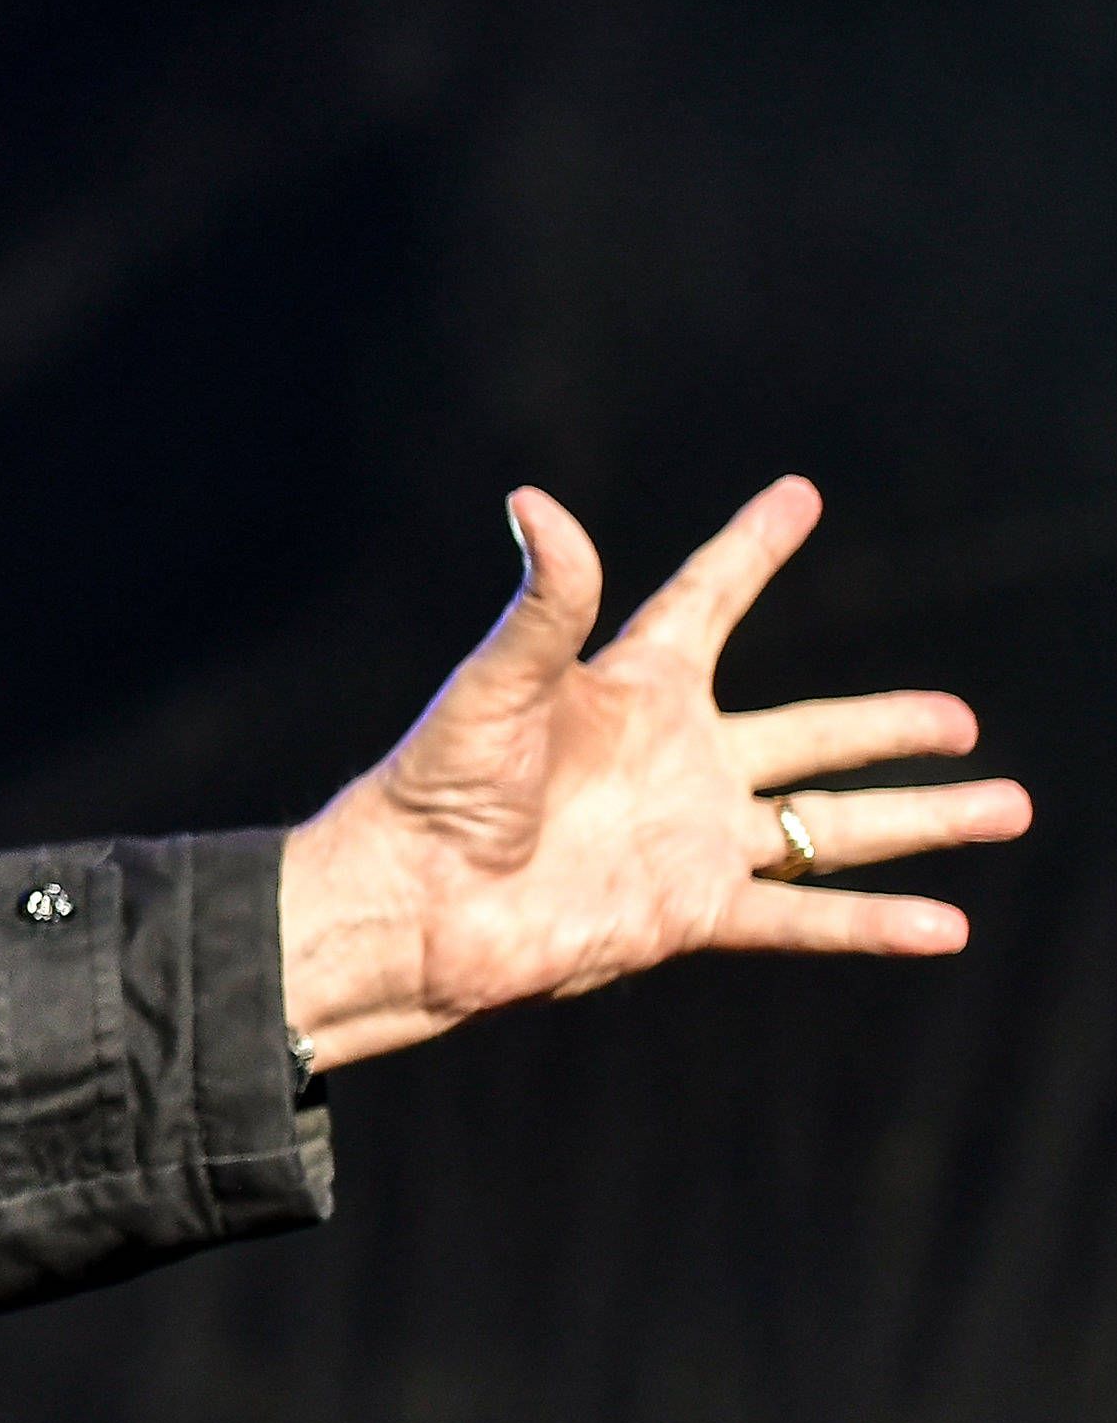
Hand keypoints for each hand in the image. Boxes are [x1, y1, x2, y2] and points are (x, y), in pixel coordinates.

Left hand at [278, 478, 1030, 1069]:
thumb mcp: (494, 686)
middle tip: (959, 717)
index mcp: (630, 689)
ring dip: (920, 818)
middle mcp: (676, 759)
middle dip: (887, 724)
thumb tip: (536, 501)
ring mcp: (690, 837)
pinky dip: (873, 924)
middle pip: (809, 731)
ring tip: (1009, 805)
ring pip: (830, 824)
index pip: (706, 600)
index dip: (751, 548)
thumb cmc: (434, 789)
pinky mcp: (688, 911)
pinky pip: (801, 917)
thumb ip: (543, 603)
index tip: (799, 495)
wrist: (414, 907)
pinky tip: (947, 926)